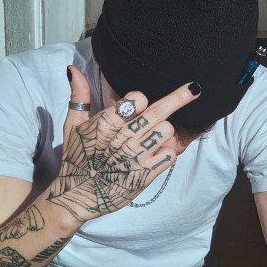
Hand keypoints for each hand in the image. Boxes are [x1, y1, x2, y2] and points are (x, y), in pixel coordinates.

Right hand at [46, 66, 199, 221]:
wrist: (78, 197)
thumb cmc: (76, 159)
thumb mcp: (72, 126)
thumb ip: (79, 96)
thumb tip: (74, 69)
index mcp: (106, 123)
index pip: (137, 99)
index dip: (140, 100)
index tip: (139, 104)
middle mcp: (124, 138)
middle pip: (158, 112)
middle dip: (179, 97)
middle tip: (194, 89)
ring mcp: (137, 157)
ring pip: (167, 131)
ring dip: (164, 132)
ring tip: (154, 137)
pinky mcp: (146, 175)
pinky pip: (170, 155)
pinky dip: (167, 154)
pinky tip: (155, 156)